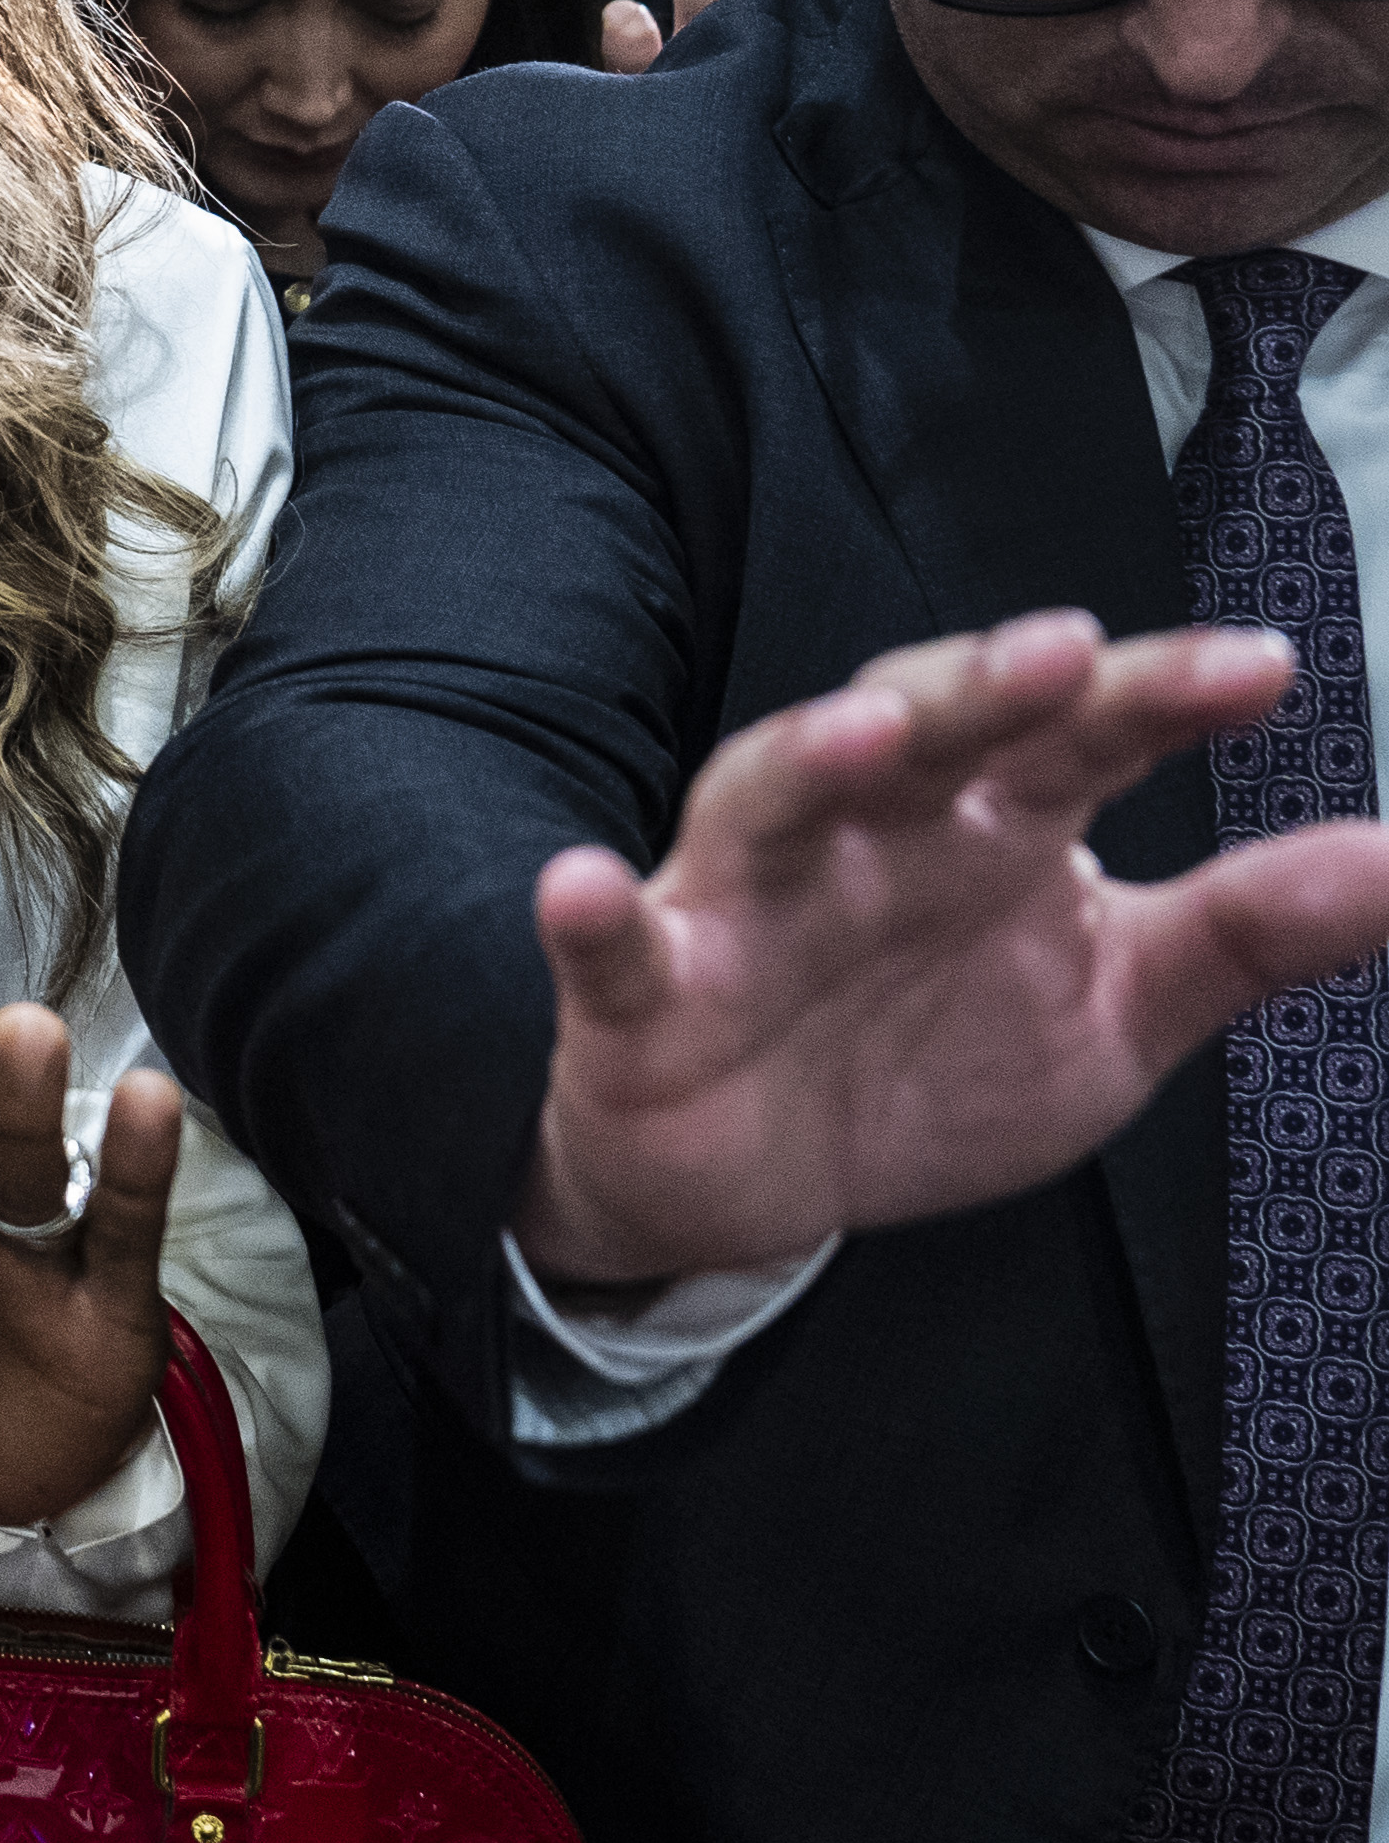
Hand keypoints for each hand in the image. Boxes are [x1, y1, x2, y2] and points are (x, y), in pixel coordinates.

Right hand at [521, 615, 1388, 1282]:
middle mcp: (868, 837)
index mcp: (989, 827)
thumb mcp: (1114, 1009)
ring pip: (768, 803)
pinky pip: (611, 946)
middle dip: (980, 689)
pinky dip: (590, 918)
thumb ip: (1247, 933)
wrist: (758, 1187)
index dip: (1158, 698)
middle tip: (1062, 654)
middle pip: (921, 734)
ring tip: (864, 732)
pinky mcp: (644, 991)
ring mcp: (746, 903)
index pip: (1079, 738)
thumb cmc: (928, 1062)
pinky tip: (585, 889)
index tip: (1258, 672)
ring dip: (807, 757)